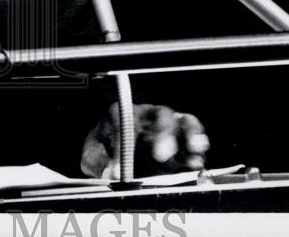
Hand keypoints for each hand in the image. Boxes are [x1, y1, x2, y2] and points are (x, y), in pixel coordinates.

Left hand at [80, 102, 208, 179]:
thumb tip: (110, 175)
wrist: (113, 156)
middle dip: (164, 133)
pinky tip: (196, 164)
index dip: (121, 145)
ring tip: (194, 151)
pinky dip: (197, 151)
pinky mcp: (181, 145)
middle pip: (161, 115)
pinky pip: (194, 142)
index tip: (119, 171)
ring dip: (191, 135)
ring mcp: (167, 129)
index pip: (122, 121)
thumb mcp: (92, 156)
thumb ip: (98, 163)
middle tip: (161, 156)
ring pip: (183, 122)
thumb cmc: (102, 150)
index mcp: (120, 114)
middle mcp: (147, 117)